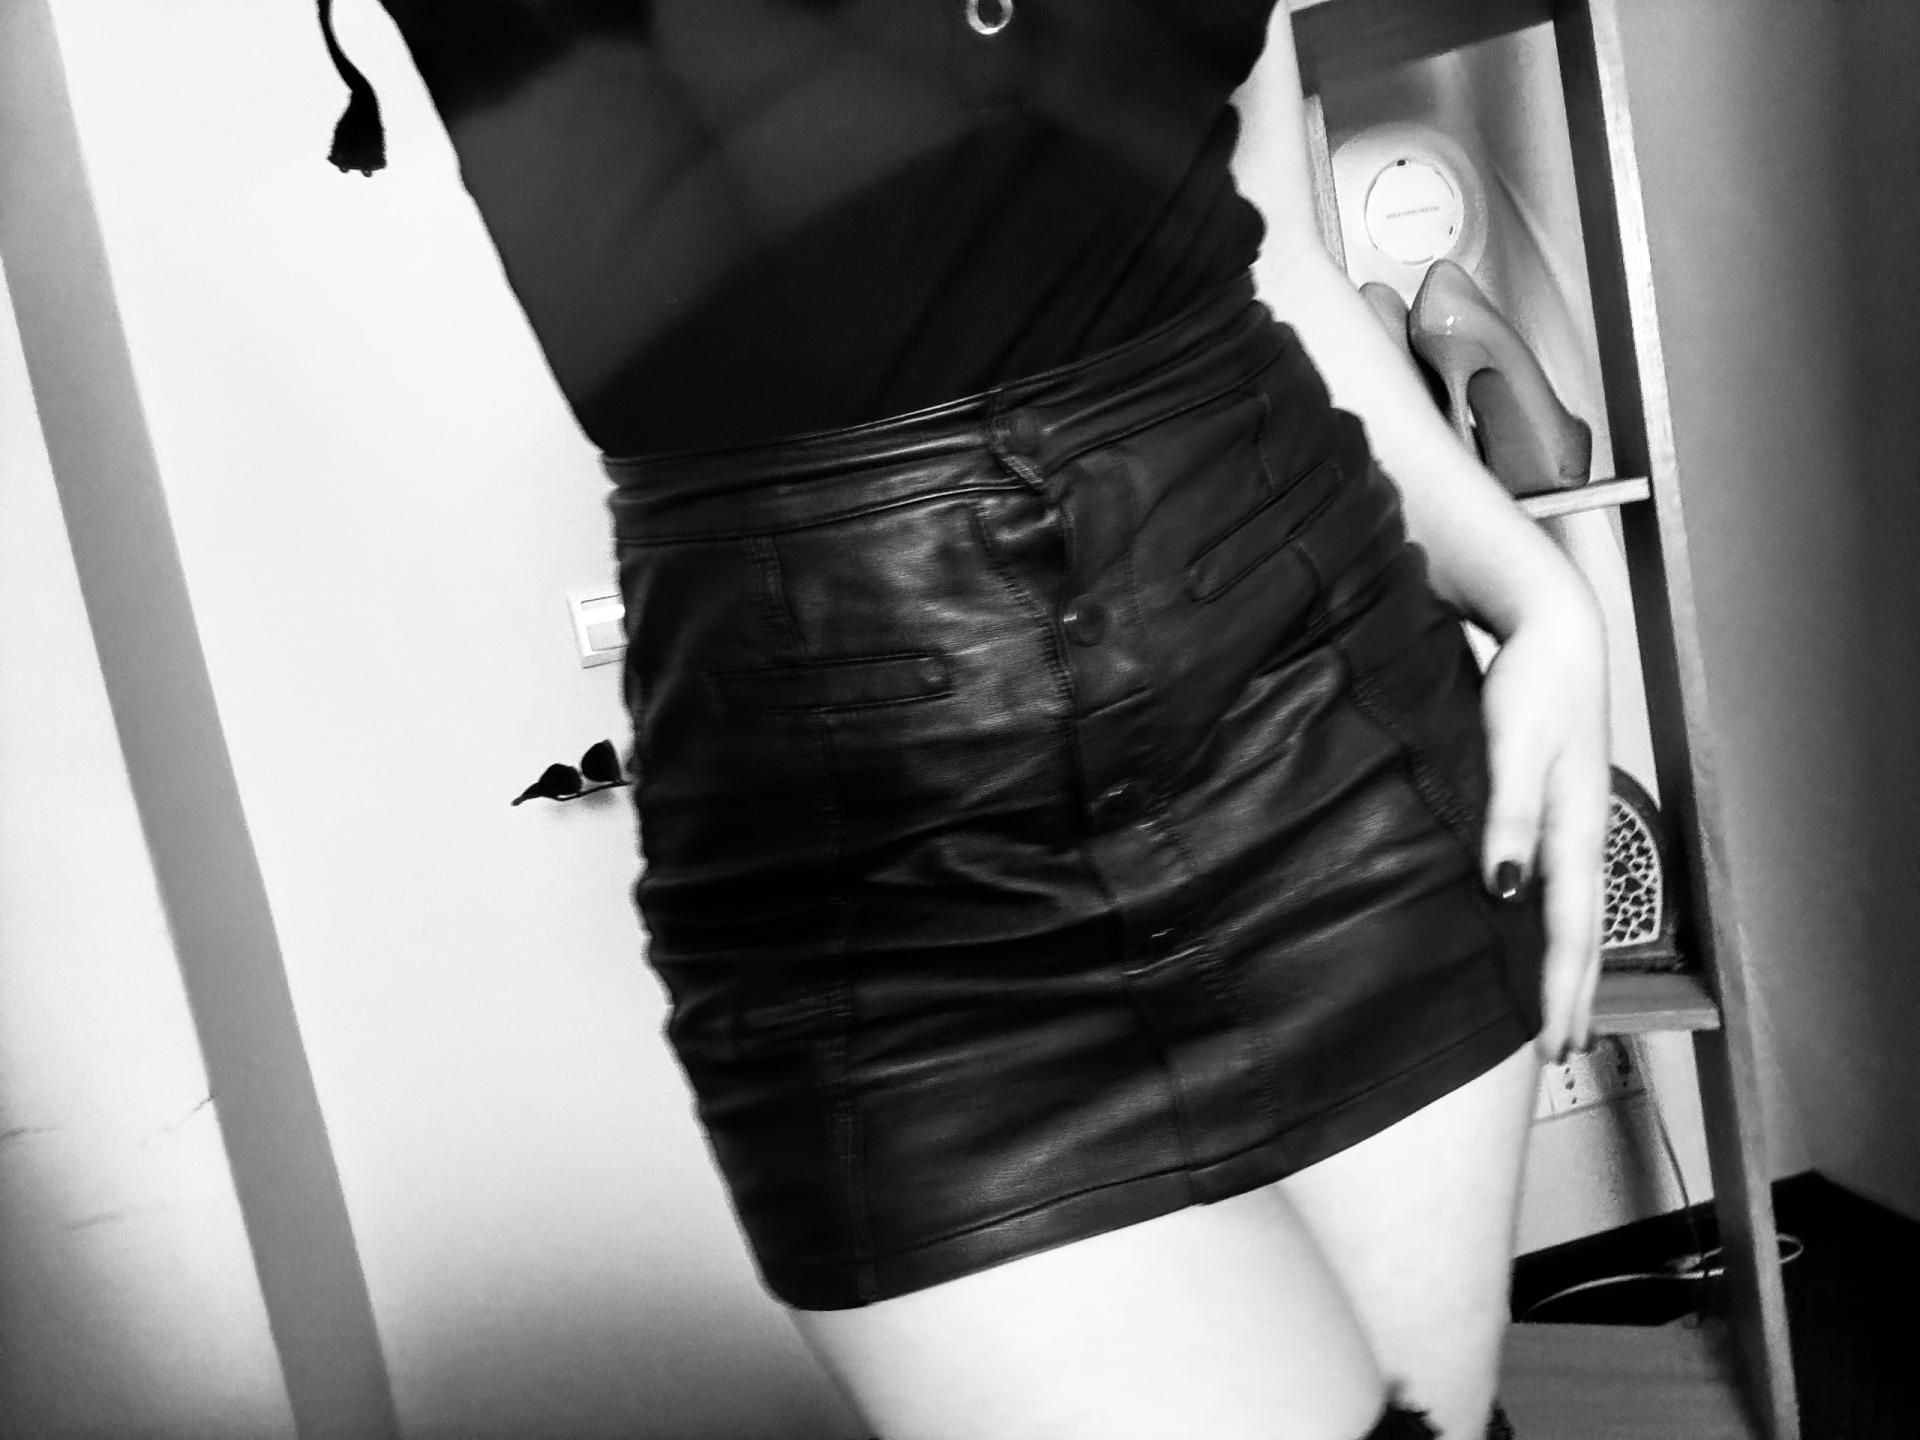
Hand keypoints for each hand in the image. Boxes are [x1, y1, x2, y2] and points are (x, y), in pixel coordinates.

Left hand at [1478, 590, 1610, 1064]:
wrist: (1552, 629)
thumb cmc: (1530, 682)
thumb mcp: (1512, 744)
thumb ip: (1507, 813)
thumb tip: (1505, 888)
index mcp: (1576, 828)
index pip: (1573, 929)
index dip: (1563, 991)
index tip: (1555, 1045)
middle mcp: (1582, 834)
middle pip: (1584, 932)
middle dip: (1574, 995)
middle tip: (1563, 1053)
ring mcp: (1575, 822)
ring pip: (1577, 912)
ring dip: (1570, 967)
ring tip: (1560, 1014)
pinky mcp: (1559, 807)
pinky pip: (1564, 885)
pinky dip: (1559, 926)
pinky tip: (1541, 937)